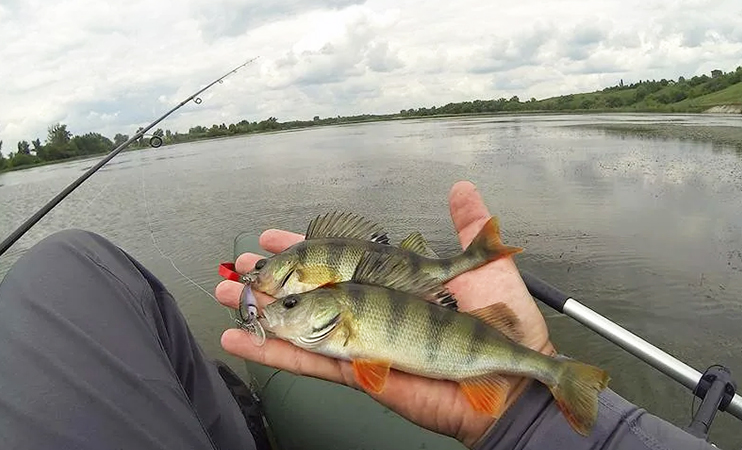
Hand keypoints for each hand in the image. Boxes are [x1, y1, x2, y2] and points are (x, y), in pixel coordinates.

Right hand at [215, 181, 554, 447]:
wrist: (505, 377)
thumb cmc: (500, 322)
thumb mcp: (483, 264)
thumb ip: (468, 227)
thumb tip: (462, 187)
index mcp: (391, 282)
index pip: (336, 260)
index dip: (303, 248)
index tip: (270, 236)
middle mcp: (370, 308)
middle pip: (308, 291)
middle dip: (269, 279)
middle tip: (234, 267)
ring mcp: (361, 340)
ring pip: (298, 324)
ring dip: (258, 312)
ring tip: (222, 298)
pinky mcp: (358, 370)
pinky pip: (308, 361)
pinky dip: (272, 353)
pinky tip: (241, 341)